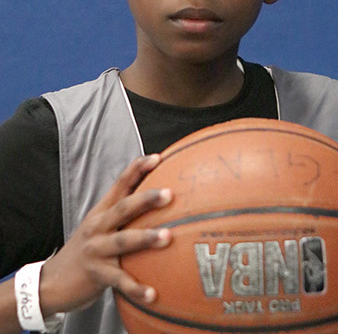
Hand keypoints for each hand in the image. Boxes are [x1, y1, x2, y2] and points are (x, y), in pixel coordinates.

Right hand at [39, 154, 172, 315]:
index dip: (137, 169)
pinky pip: (119, 280)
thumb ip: (124, 215)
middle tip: (169, 194)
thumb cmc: (87, 250)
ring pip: (123, 241)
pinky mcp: (96, 274)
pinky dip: (136, 287)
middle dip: (146, 199)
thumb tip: (158, 201)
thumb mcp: (100, 226)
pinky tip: (152, 294)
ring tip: (168, 238)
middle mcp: (98, 226)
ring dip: (146, 238)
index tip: (157, 158)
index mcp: (101, 211)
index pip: (120, 184)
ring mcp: (96, 249)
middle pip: (123, 208)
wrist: (52, 281)